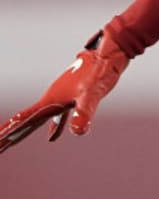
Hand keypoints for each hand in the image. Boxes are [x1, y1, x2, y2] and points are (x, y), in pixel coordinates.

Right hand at [0, 31, 128, 153]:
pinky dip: (54, 127)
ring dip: (26, 132)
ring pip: (39, 120)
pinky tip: (52, 138)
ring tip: (12, 144)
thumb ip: (84, 112)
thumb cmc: (100, 72)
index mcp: (50, 101)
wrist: (108, 55)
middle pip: (26, 123)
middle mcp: (50, 100)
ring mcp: (60, 99)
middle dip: (10, 137)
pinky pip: (58, 117)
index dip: (8, 132)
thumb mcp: (91, 94)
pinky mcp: (73, 99)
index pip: (23, 120)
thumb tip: (78, 132)